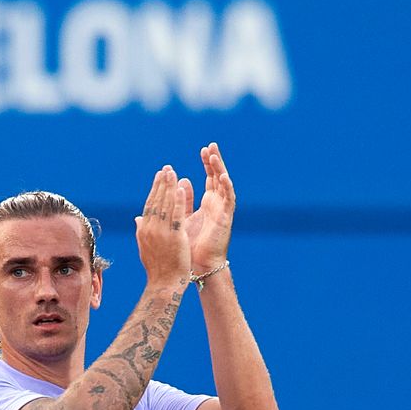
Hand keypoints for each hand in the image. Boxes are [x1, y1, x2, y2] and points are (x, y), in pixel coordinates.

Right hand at [135, 166, 190, 287]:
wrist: (164, 283)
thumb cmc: (157, 268)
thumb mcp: (145, 247)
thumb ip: (142, 231)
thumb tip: (137, 218)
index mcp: (143, 230)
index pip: (149, 205)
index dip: (155, 189)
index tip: (159, 177)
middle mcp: (150, 229)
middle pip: (156, 201)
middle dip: (161, 183)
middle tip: (166, 169)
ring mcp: (161, 232)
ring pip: (165, 204)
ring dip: (169, 187)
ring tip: (173, 172)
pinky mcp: (174, 236)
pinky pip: (176, 215)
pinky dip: (178, 201)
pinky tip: (181, 188)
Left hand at [178, 142, 236, 272]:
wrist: (198, 264)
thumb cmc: (191, 244)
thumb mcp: (184, 216)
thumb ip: (184, 199)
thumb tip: (182, 181)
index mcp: (208, 203)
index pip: (209, 177)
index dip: (207, 163)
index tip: (203, 149)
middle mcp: (217, 204)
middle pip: (218, 177)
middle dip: (215, 161)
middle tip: (211, 145)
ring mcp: (223, 210)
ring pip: (224, 185)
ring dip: (220, 170)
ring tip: (215, 156)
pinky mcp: (226, 218)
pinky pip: (229, 200)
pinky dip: (226, 188)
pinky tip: (222, 177)